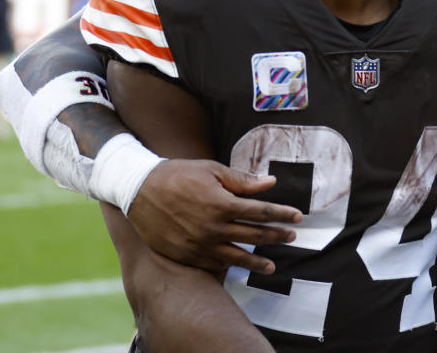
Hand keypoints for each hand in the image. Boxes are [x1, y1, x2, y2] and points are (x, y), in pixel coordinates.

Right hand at [127, 159, 302, 274]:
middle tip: (292, 237)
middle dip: (276, 235)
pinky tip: (239, 265)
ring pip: (236, 257)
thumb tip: (271, 182)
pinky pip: (214, 264)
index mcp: (222, 204)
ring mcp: (200, 244)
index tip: (298, 216)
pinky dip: (229, 266)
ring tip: (272, 267)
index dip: (282, 214)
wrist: (139, 190)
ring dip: (257, 261)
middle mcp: (214, 228)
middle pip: (254, 235)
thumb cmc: (178, 175)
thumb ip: (242, 180)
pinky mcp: (186, 254)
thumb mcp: (211, 170)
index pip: (262, 211)